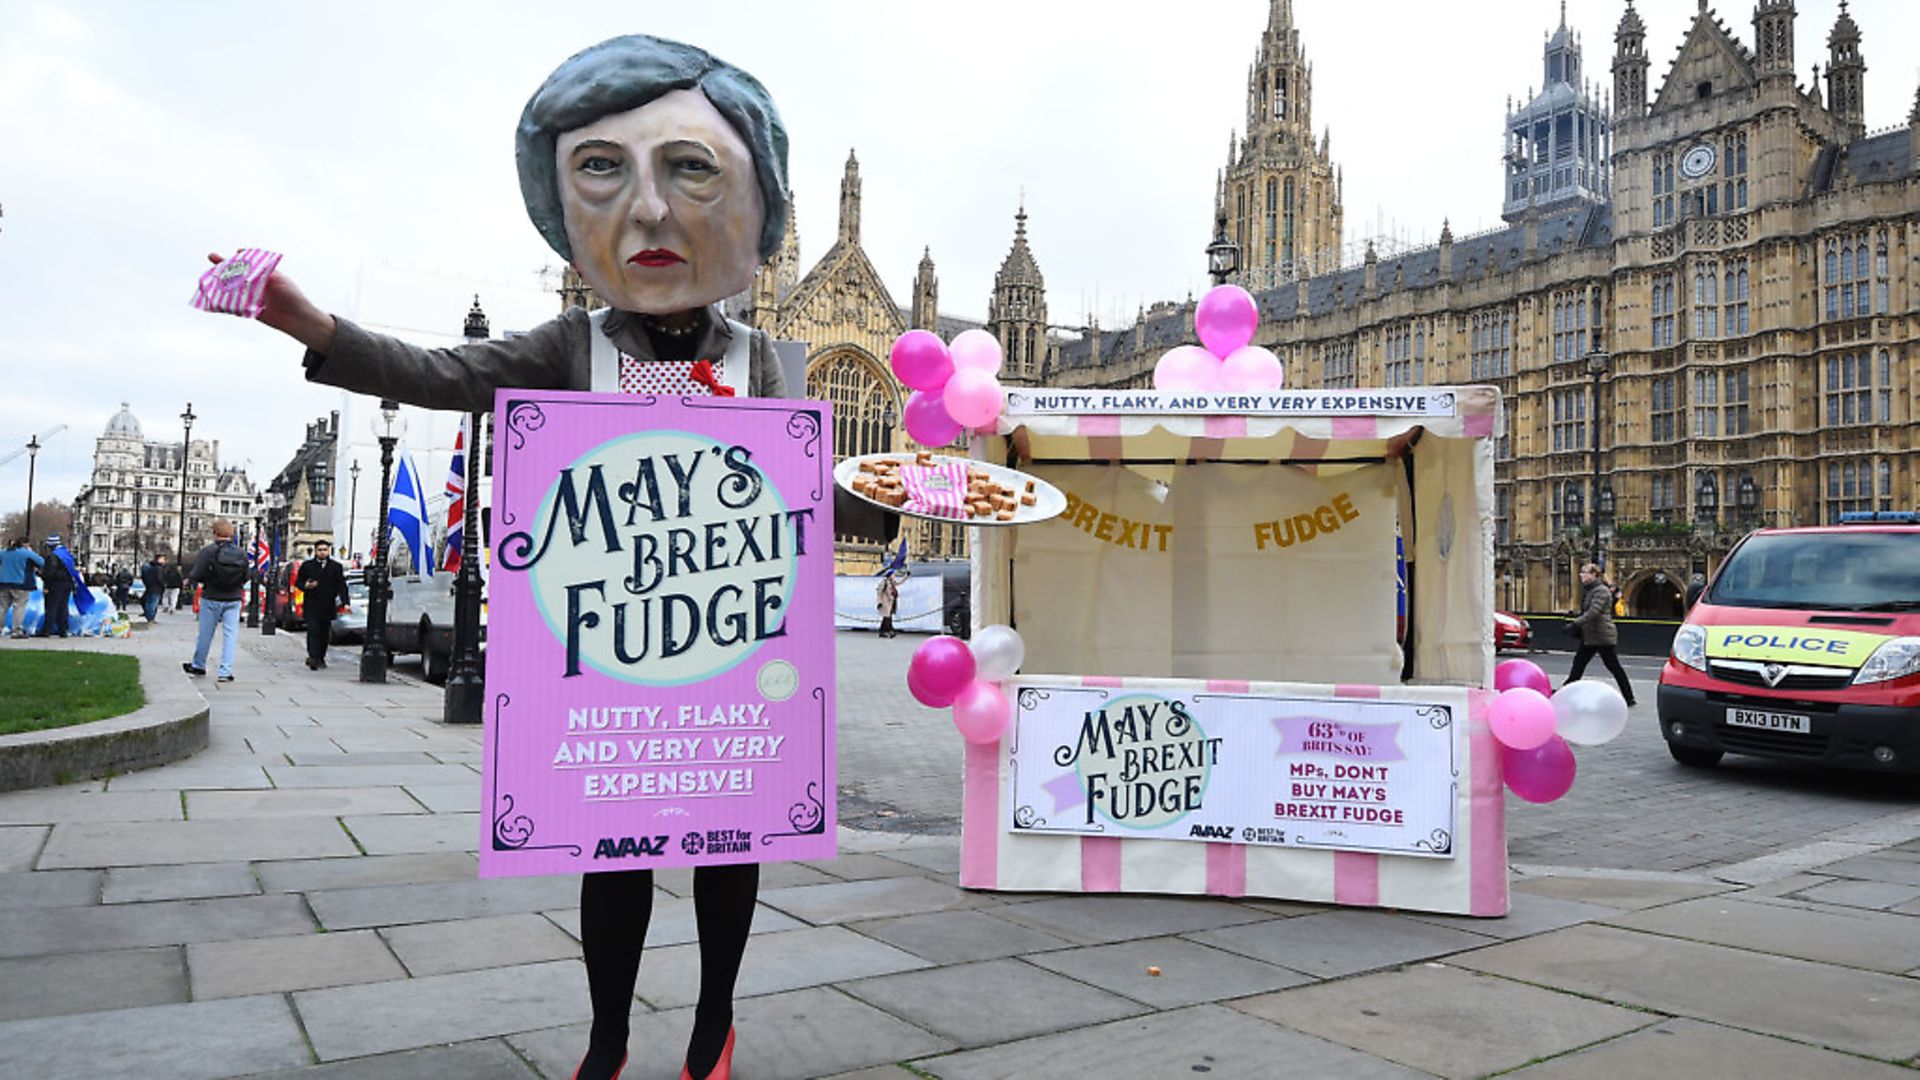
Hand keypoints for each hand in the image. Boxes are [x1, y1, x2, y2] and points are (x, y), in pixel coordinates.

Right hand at [205, 252, 335, 353]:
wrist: (298, 319)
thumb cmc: (293, 296)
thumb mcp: (280, 279)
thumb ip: (264, 270)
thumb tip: (250, 261)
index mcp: (265, 275)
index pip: (249, 263)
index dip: (240, 257)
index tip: (235, 252)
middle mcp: (257, 285)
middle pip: (236, 274)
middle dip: (223, 266)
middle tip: (211, 257)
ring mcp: (252, 297)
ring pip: (232, 288)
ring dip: (219, 284)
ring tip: (207, 277)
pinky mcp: (250, 310)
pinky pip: (234, 305)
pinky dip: (223, 302)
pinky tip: (212, 297)